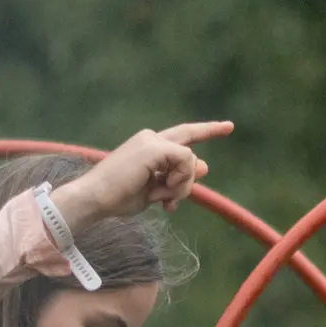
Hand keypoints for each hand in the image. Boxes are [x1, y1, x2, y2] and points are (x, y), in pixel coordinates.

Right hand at [52, 121, 233, 231]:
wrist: (96, 198)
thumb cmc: (118, 198)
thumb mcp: (155, 191)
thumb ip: (177, 179)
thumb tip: (205, 166)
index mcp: (148, 147)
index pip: (180, 137)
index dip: (203, 132)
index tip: (226, 127)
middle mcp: (150, 139)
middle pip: (187, 138)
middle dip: (209, 133)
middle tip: (229, 127)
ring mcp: (151, 141)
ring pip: (188, 160)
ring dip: (183, 185)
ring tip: (165, 199)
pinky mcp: (154, 148)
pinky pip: (185, 162)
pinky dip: (181, 182)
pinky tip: (164, 193)